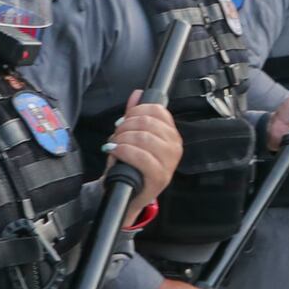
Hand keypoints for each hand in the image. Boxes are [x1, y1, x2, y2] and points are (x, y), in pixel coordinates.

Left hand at [106, 95, 180, 210]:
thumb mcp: (133, 138)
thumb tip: (137, 94)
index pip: (158, 111)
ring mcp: (169, 163)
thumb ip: (135, 116)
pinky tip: (114, 152)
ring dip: (122, 139)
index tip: (124, 120)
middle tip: (116, 135)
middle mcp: (175, 147)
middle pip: (148, 123)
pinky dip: (123, 151)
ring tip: (114, 145)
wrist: (127, 195)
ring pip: (143, 137)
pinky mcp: (160, 177)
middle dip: (125, 126)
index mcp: (172, 135)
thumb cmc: (131, 166)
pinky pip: (140, 156)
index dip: (136, 111)